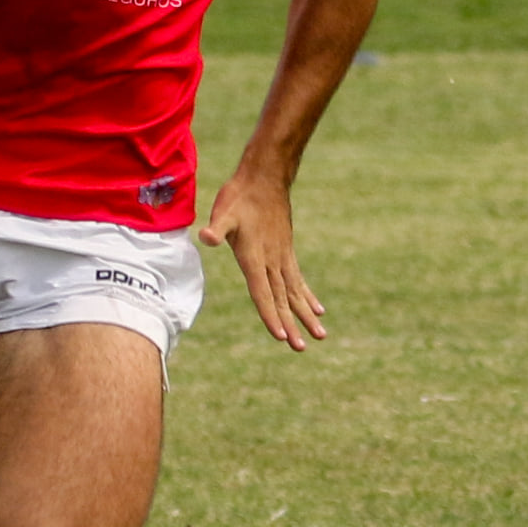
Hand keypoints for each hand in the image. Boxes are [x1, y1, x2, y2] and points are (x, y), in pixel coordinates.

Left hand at [199, 170, 325, 349]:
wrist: (265, 178)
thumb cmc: (240, 196)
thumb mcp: (224, 211)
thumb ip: (218, 228)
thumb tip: (206, 237)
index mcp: (255, 257)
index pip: (263, 293)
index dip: (270, 315)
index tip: (281, 337)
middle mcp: (272, 261)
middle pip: (282, 299)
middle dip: (291, 324)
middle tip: (300, 348)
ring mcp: (282, 257)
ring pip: (295, 293)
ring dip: (306, 315)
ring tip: (321, 336)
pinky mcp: (286, 252)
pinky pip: (299, 280)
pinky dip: (308, 297)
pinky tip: (318, 310)